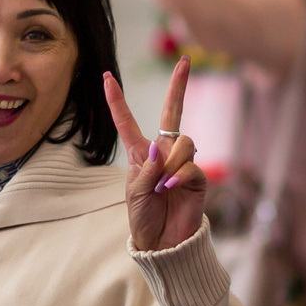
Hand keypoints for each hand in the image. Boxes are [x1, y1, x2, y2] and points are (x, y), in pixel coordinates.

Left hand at [104, 58, 206, 251]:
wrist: (163, 243)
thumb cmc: (144, 218)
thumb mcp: (135, 193)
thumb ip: (146, 169)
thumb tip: (160, 147)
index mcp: (141, 155)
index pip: (127, 122)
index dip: (117, 101)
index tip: (107, 76)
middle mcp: (163, 154)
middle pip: (172, 114)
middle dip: (178, 87)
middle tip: (184, 61)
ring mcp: (182, 164)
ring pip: (182, 143)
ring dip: (171, 163)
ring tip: (163, 187)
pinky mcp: (198, 178)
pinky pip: (191, 165)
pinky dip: (180, 176)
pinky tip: (172, 188)